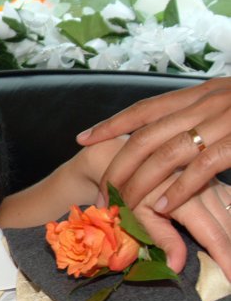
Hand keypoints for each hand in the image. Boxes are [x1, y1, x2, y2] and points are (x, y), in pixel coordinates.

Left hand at [77, 77, 230, 213]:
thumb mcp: (230, 104)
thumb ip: (201, 117)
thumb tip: (175, 136)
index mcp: (201, 93)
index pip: (145, 108)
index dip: (111, 125)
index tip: (83, 139)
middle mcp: (207, 103)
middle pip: (146, 138)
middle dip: (117, 168)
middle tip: (101, 193)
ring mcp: (223, 121)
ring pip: (165, 155)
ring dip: (139, 184)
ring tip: (123, 205)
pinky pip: (200, 168)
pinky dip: (177, 190)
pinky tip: (161, 207)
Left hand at [129, 177, 230, 278]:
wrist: (133, 160)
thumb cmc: (132, 190)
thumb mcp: (140, 214)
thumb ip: (161, 239)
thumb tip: (176, 267)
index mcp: (186, 200)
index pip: (213, 236)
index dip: (226, 259)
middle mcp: (206, 190)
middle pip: (230, 228)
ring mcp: (215, 185)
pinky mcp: (218, 184)